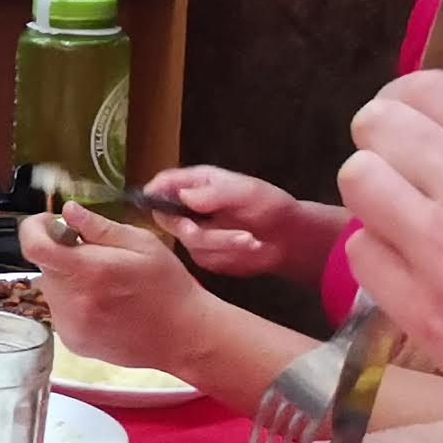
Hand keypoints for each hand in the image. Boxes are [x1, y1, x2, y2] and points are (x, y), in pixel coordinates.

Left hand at [15, 204, 207, 378]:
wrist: (183, 336)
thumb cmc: (167, 285)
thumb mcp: (141, 243)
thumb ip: (99, 228)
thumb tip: (68, 211)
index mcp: (90, 271)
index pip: (35, 247)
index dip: (35, 228)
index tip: (51, 224)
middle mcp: (73, 302)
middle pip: (44, 267)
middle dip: (61, 254)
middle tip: (94, 255)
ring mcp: (71, 326)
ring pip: (51, 289)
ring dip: (68, 278)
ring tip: (103, 283)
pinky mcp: (73, 342)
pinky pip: (60, 310)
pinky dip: (73, 301)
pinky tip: (102, 304)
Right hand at [140, 166, 334, 282]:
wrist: (288, 237)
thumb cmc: (269, 204)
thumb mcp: (245, 191)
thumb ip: (214, 193)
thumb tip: (184, 196)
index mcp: (197, 183)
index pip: (164, 184)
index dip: (154, 192)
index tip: (153, 202)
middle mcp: (191, 208)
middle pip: (167, 218)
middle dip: (191, 229)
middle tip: (213, 231)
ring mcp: (196, 233)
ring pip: (190, 243)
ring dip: (222, 244)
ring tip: (251, 240)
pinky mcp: (205, 255)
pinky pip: (206, 259)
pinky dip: (228, 255)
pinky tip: (248, 249)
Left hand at [338, 73, 442, 442]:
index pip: (437, 90)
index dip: (403, 99)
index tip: (398, 117)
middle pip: (383, 126)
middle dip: (377, 140)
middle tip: (387, 168)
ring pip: (359, 181)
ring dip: (370, 196)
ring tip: (394, 221)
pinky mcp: (423, 310)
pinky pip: (361, 255)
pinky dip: (375, 257)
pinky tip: (404, 272)